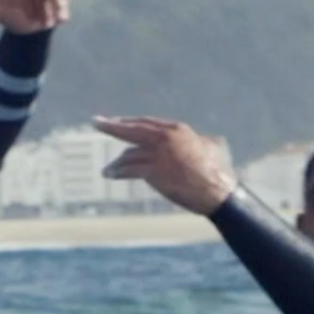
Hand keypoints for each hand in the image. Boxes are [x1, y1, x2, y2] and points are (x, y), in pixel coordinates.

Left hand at [94, 116, 237, 214]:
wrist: (217, 191)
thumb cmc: (217, 172)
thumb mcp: (210, 148)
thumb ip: (200, 141)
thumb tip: (205, 140)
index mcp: (177, 129)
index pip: (145, 123)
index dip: (129, 122)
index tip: (117, 122)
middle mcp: (165, 138)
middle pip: (131, 130)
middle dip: (112, 126)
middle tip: (96, 123)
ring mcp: (158, 154)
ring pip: (128, 154)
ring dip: (116, 163)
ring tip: (107, 170)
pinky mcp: (153, 171)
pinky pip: (129, 170)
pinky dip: (118, 172)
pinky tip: (110, 174)